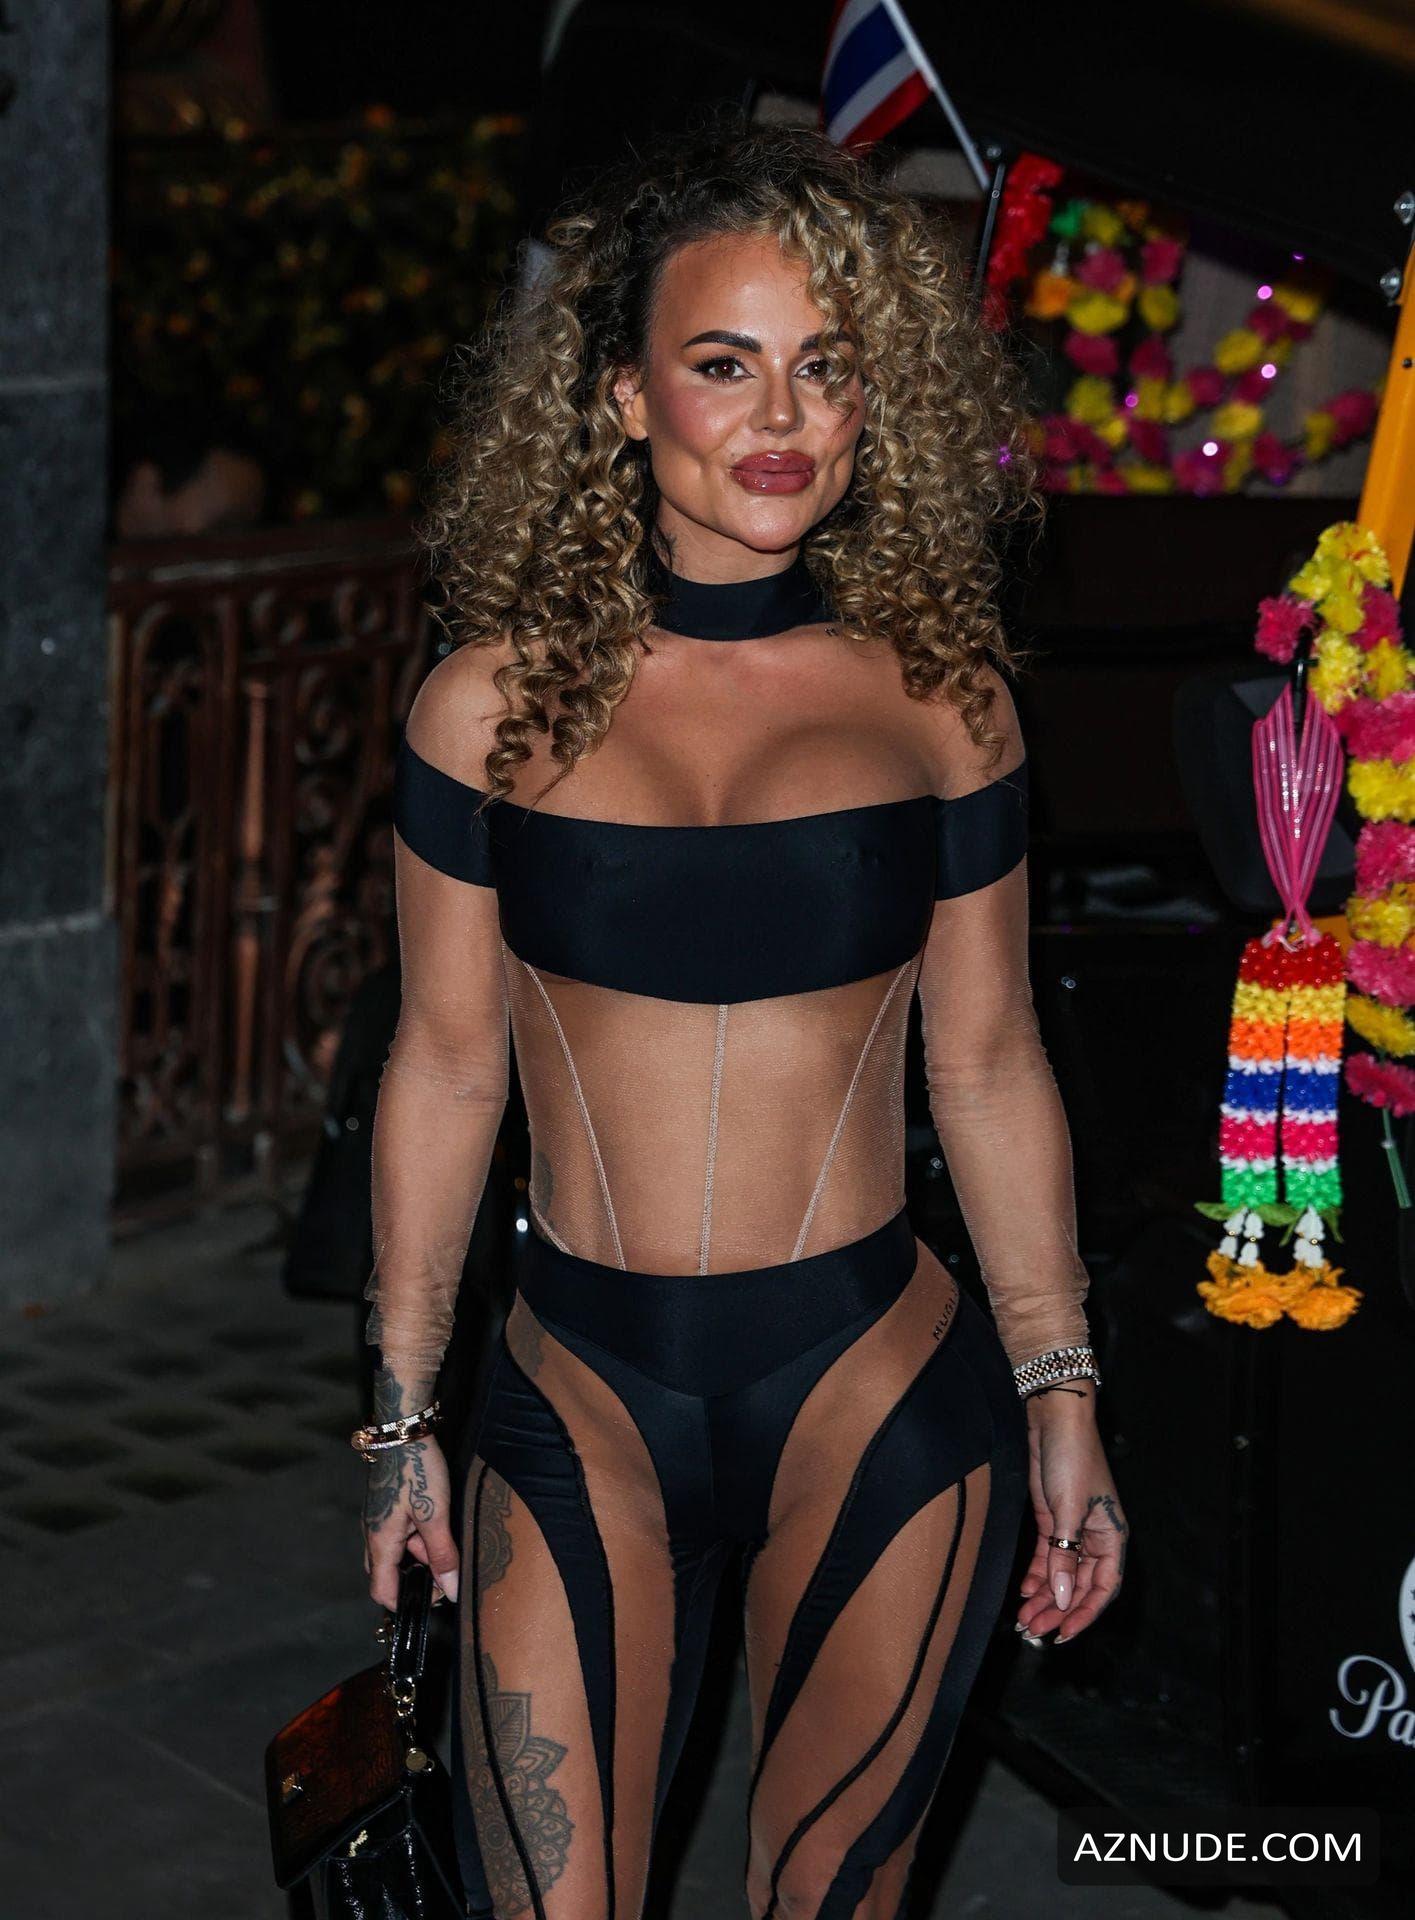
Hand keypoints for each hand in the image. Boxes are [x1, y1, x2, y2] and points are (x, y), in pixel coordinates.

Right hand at [361, 1433, 459, 1610]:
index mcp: (380, 1543)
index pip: (382, 1592)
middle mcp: (373, 1535)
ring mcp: (379, 1520)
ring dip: (420, 1552)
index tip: (436, 1593)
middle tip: (444, 1560)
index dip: (406, 1602)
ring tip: (443, 1532)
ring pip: (398, 1553)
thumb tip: (450, 1590)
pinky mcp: (387, 1508)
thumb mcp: (435, 1515)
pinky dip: (418, 1535)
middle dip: (417, 1575)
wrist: (404, 1432)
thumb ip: (442, 1555)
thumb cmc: (417, 1471)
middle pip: (390, 1574)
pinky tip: (436, 1521)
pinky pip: (400, 1534)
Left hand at [1015, 1388, 1126, 1645]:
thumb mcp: (1067, 1510)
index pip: (1103, 1588)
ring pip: (1061, 1574)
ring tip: (1025, 1618)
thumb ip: (1064, 1556)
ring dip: (1045, 1597)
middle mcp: (1094, 1538)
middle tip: (1034, 1631)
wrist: (1054, 1420)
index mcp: (1111, 1537)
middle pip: (1078, 1585)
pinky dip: (1037, 1576)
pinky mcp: (1051, 1520)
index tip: (1063, 1634)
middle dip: (1058, 1609)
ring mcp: (1072, 1530)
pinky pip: (1047, 1557)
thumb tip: (1061, 1597)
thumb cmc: (1072, 1460)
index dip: (1085, 1614)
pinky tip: (1024, 1592)